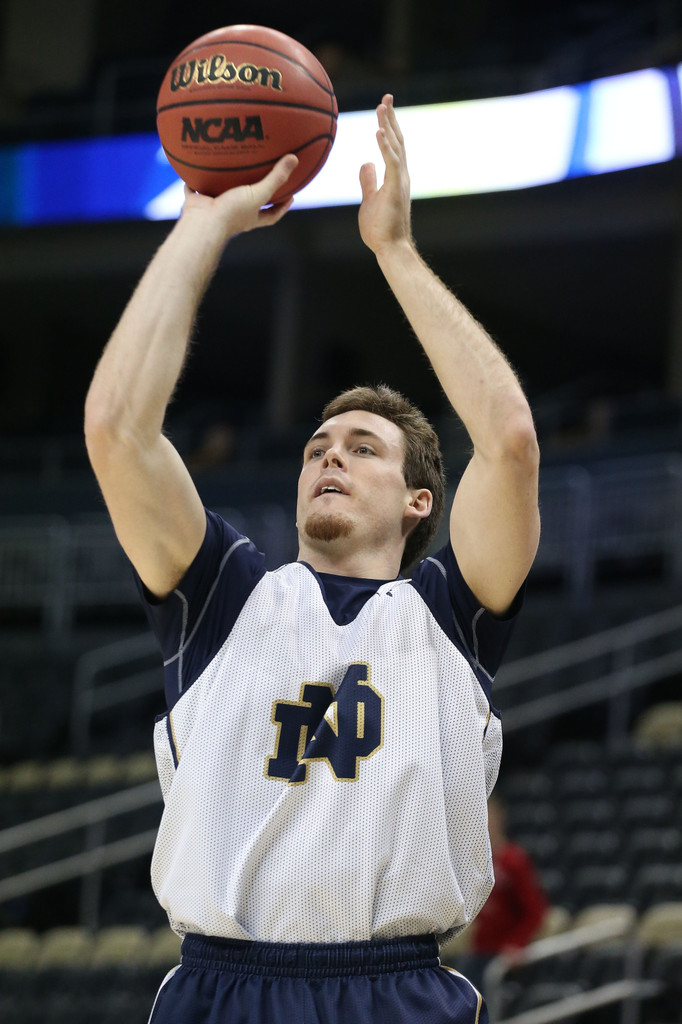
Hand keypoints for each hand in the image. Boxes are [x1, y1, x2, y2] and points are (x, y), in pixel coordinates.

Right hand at [181, 154, 298, 236]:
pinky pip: (197, 189)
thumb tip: (294, 159)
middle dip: (254, 194)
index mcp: (250, 218)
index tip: (291, 196)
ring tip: (231, 167)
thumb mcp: (258, 194)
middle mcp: (235, 216)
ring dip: (226, 185)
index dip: (282, 208)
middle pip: (248, 205)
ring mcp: (216, 210)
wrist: (202, 223)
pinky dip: (195, 181)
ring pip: (222, 196)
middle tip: (261, 178)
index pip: (272, 215)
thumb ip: (275, 178)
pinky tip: (197, 166)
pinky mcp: (198, 203)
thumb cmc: (232, 213)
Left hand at [358, 95, 411, 255]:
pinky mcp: (395, 189)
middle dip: (391, 118)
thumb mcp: (369, 198)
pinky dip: (385, 147)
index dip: (388, 125)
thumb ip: (368, 180)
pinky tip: (379, 132)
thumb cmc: (380, 228)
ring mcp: (400, 181)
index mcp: (395, 176)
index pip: (392, 145)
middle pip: (397, 140)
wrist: (390, 247)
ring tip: (382, 106)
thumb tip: (365, 163)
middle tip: (386, 97)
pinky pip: (391, 163)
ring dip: (388, 126)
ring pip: (395, 147)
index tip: (383, 106)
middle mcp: (401, 175)